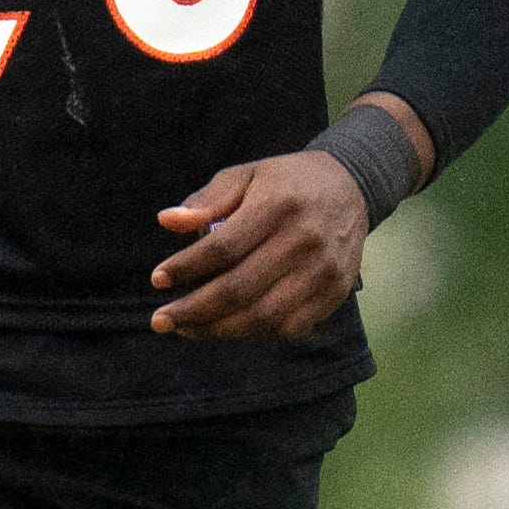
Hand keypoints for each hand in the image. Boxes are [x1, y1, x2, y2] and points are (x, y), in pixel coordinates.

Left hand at [152, 149, 369, 340]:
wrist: (351, 187)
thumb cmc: (286, 182)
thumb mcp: (245, 175)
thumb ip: (207, 200)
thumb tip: (167, 221)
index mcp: (278, 207)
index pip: (223, 248)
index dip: (186, 268)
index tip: (157, 279)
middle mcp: (305, 241)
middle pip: (239, 290)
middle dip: (192, 310)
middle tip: (160, 320)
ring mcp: (324, 271)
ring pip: (263, 316)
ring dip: (218, 329)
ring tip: (186, 329)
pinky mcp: (336, 292)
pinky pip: (290, 326)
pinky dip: (254, 334)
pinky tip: (228, 327)